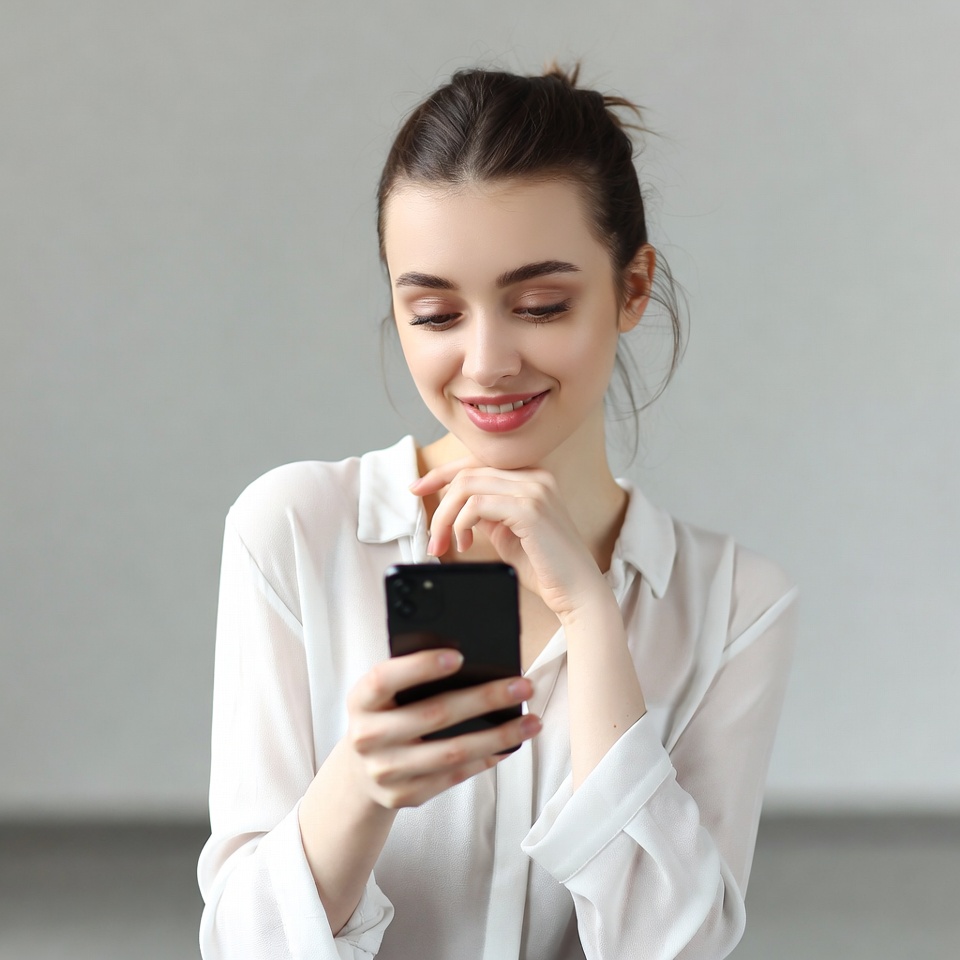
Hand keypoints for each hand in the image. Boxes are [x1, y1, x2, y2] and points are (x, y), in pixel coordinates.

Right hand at [344, 648, 540, 808]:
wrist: (358, 772)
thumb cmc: (384, 715)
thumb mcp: (383, 694)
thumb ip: (411, 677)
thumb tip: (471, 662)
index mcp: (361, 700)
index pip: (385, 679)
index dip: (420, 667)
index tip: (459, 656)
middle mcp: (368, 737)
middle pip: (433, 716)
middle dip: (484, 699)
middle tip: (522, 685)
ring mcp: (386, 771)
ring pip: (452, 752)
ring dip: (498, 736)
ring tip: (531, 721)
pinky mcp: (406, 795)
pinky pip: (455, 775)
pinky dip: (486, 758)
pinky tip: (510, 745)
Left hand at [411, 459, 609, 617]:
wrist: (578, 592)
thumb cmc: (546, 568)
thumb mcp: (508, 533)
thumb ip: (488, 515)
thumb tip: (458, 507)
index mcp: (532, 477)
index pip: (478, 462)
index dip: (442, 473)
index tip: (418, 488)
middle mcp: (535, 476)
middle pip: (468, 472)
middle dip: (439, 500)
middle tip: (431, 533)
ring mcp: (534, 489)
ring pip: (467, 487)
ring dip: (446, 517)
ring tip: (444, 544)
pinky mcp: (530, 509)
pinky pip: (476, 506)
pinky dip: (461, 524)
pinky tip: (464, 543)